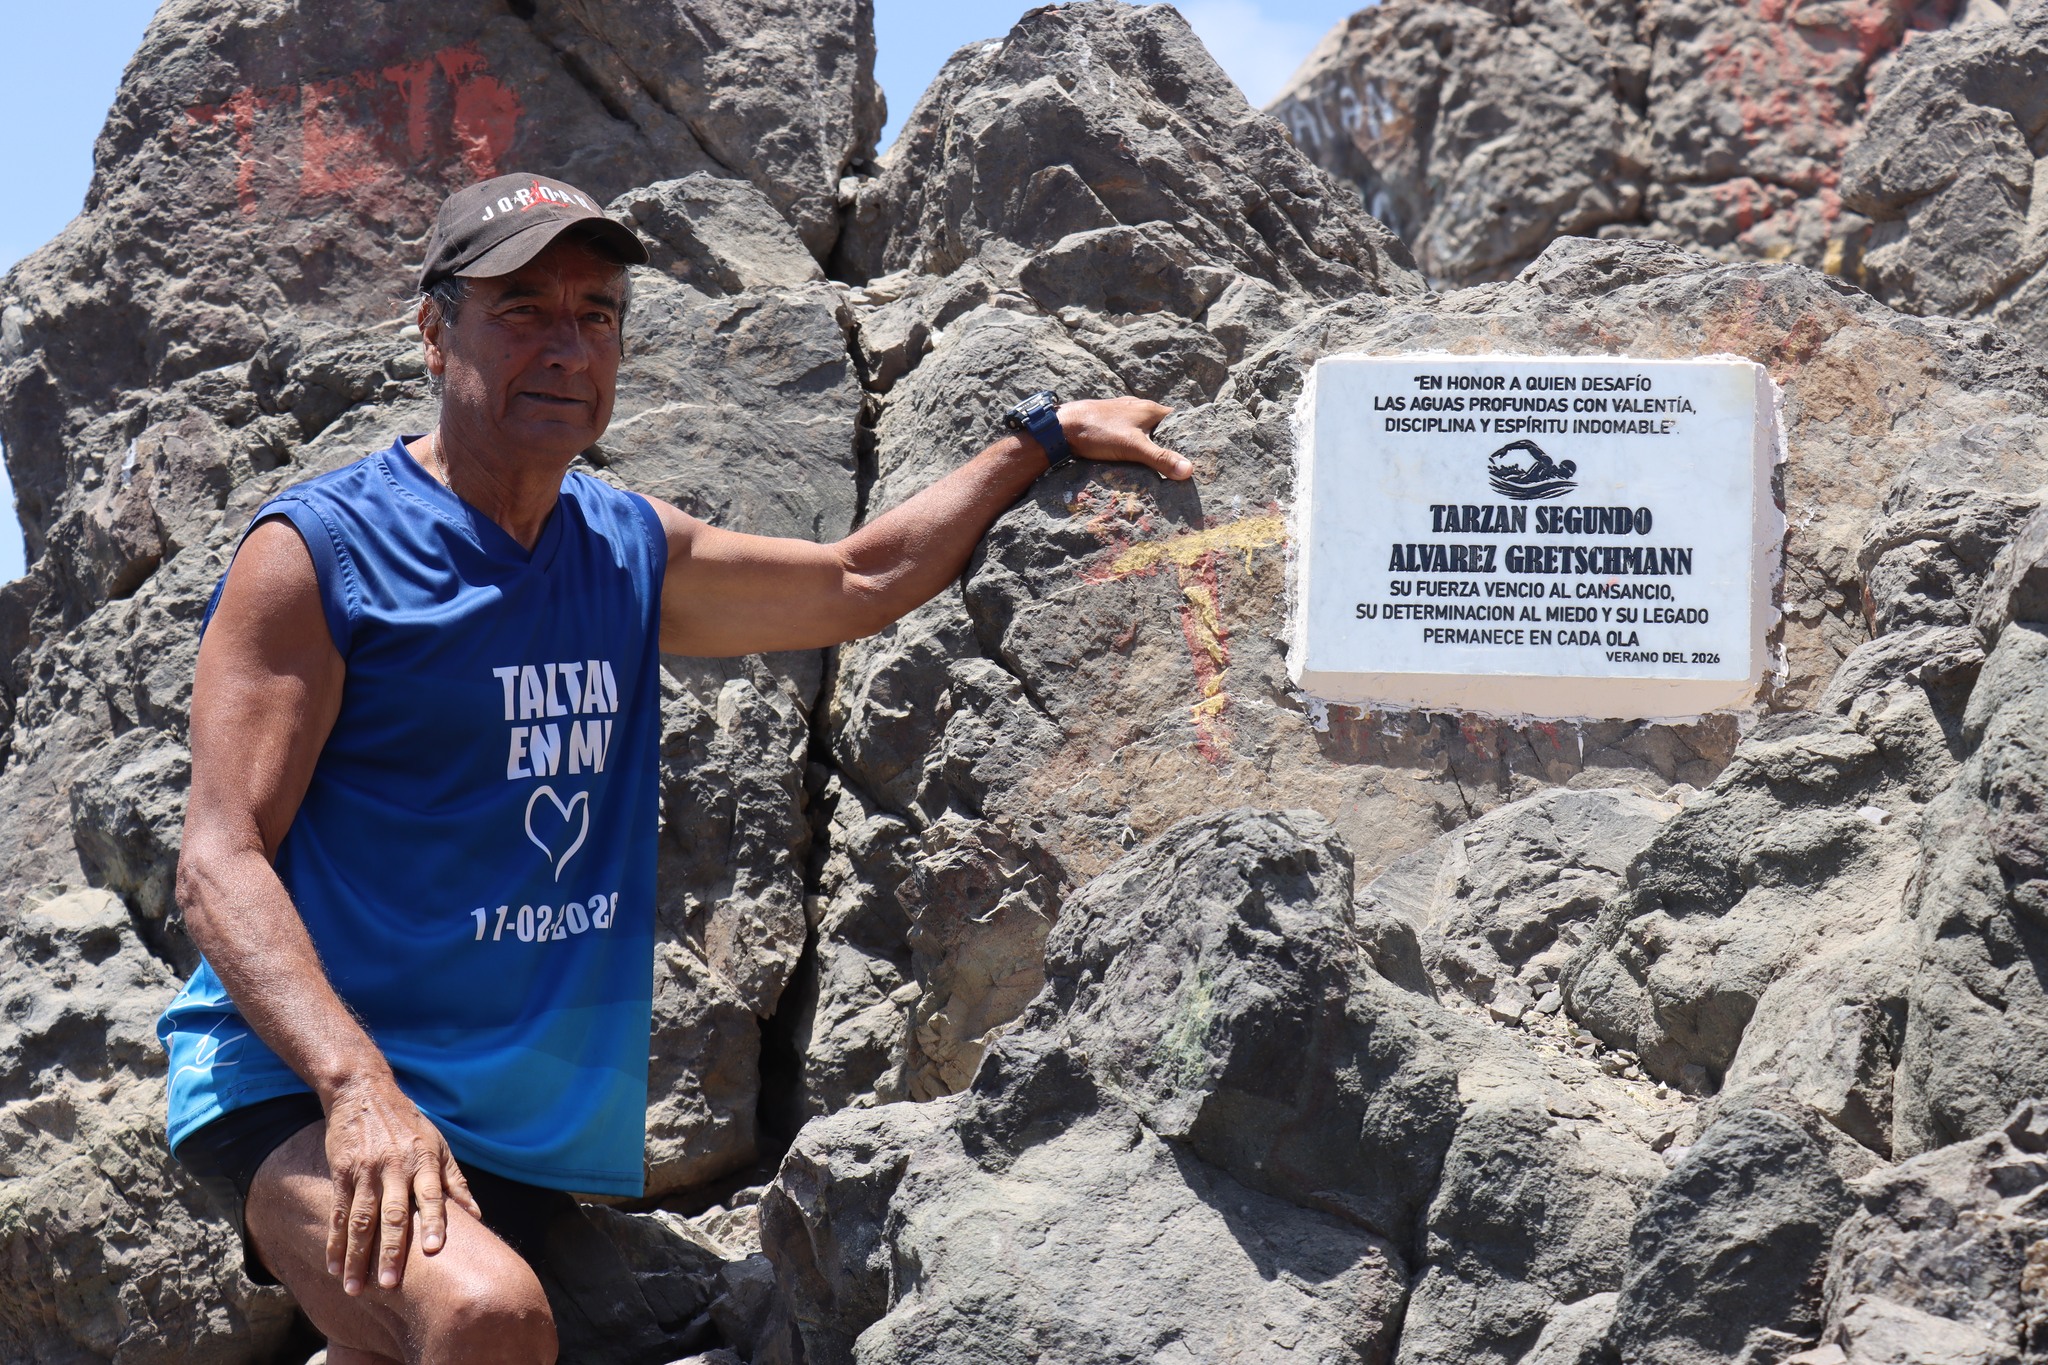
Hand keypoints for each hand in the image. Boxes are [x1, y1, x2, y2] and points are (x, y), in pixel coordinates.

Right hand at [322, 1076, 480, 1294]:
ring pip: (361, 1220)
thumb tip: (477, 1215)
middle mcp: (395, 1167)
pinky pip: (339, 1213)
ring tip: (354, 1287)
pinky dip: (335, 1242)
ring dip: (357, 1256)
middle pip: (393, 1214)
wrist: (364, 1093)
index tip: (436, 1250)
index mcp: (424, 1160)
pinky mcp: (342, 1173)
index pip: (431, 1195)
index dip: (435, 1222)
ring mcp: (366, 1171)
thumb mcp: (439, 1144)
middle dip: (391, 1251)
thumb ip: (455, 1181)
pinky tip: (333, 1266)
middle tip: (390, 1284)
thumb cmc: (409, 1124)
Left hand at [1059, 398, 1192, 479]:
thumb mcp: (1133, 447)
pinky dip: (1134, 441)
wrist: (1061, 426)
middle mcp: (1138, 407)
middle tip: (1179, 461)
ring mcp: (1121, 412)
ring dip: (1151, 441)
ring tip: (1159, 461)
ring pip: (1144, 427)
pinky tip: (1132, 454)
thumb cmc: (1098, 432)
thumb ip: (1160, 458)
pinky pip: (1129, 430)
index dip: (1189, 435)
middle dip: (1170, 441)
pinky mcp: (1108, 420)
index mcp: (1150, 409)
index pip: (1179, 420)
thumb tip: (1189, 470)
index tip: (1197, 452)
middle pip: (1162, 425)